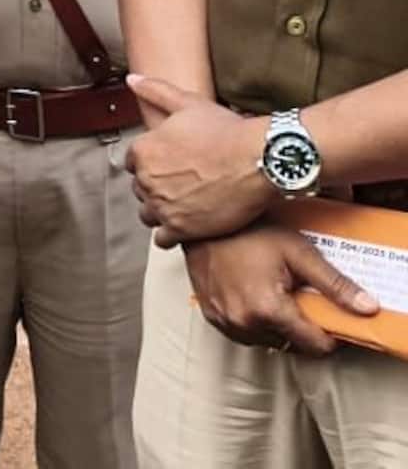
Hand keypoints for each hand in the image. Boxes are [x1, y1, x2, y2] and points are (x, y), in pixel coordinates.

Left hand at [127, 75, 272, 244]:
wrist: (259, 159)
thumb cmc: (226, 130)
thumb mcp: (187, 103)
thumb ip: (155, 91)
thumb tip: (132, 79)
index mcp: (142, 151)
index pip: (131, 163)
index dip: (150, 163)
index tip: (167, 165)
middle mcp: (146, 180)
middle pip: (140, 189)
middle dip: (156, 187)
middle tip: (180, 185)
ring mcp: (163, 206)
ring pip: (148, 214)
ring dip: (160, 211)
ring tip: (182, 206)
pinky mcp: (182, 229)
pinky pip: (163, 239)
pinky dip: (171, 235)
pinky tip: (186, 226)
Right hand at [182, 223, 377, 355]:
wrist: (201, 221)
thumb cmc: (247, 231)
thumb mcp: (298, 251)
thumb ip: (334, 284)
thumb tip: (367, 307)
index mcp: (268, 310)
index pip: (315, 346)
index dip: (329, 334)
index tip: (330, 318)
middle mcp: (243, 322)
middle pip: (292, 344)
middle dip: (301, 326)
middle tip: (300, 297)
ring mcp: (224, 321)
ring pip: (267, 340)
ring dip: (277, 326)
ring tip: (275, 294)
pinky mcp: (211, 316)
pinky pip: (243, 332)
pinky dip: (254, 321)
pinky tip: (255, 296)